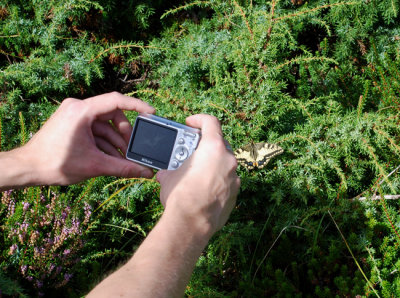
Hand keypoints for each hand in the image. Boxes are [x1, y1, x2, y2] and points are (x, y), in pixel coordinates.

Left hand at [21, 92, 154, 185]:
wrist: (27, 168)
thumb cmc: (54, 163)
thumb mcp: (95, 165)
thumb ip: (123, 168)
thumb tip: (144, 172)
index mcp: (81, 110)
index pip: (116, 100)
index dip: (137, 106)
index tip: (152, 113)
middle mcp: (77, 107)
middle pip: (112, 115)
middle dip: (124, 134)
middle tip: (132, 150)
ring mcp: (74, 114)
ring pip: (104, 124)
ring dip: (115, 141)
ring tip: (123, 160)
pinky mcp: (72, 123)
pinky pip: (95, 129)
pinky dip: (104, 142)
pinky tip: (111, 157)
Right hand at [156, 114, 239, 236]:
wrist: (191, 223)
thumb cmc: (180, 195)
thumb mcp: (169, 176)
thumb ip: (171, 169)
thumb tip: (165, 174)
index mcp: (213, 148)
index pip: (211, 122)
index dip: (199, 119)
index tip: (191, 123)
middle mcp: (228, 160)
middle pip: (219, 144)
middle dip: (204, 146)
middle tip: (191, 152)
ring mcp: (234, 178)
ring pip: (224, 164)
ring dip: (211, 165)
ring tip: (196, 174)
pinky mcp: (235, 194)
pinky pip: (226, 182)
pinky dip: (217, 182)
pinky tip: (203, 190)